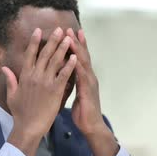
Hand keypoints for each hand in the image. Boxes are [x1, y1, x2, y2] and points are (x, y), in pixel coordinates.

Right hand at [4, 27, 76, 155]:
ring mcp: (45, 82)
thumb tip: (4, 68)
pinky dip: (69, 65)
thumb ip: (10, 80)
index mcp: (24, 76)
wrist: (28, 127)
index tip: (39, 31)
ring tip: (69, 38)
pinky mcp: (55, 91)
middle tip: (59, 29)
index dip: (34, 42)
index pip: (30, 54)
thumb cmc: (20, 113)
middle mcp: (35, 76)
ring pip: (55, 61)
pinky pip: (64, 75)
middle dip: (52, 40)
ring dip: (62, 48)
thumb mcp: (12, 95)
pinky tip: (74, 57)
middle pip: (44, 54)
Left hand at [67, 28, 117, 155]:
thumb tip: (64, 76)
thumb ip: (71, 83)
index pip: (80, 58)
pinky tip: (74, 57)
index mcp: (85, 78)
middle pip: (83, 56)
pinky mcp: (88, 91)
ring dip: (77, 49)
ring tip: (71, 37)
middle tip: (70, 28)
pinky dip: (78, 65)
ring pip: (83, 62)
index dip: (76, 45)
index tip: (69, 33)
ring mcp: (90, 83)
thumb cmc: (83, 112)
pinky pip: (82, 76)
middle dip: (77, 42)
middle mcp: (89, 78)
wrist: (92, 127)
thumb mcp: (75, 95)